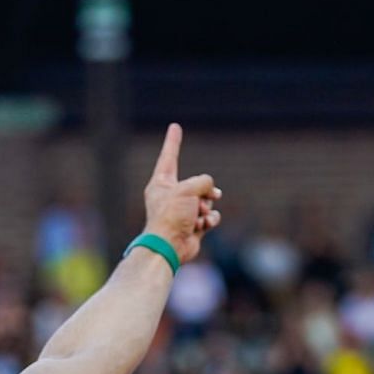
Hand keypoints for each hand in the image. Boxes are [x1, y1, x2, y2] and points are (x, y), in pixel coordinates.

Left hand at [140, 123, 221, 265]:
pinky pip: (210, 216)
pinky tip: (202, 225)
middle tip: (207, 197)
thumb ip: (203, 182)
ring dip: (207, 207)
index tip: (174, 127)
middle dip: (206, 190)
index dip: (173, 141)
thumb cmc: (172, 215)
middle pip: (197, 183)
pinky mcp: (193, 226)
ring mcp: (183, 211)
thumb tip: (212, 193)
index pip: (169, 156)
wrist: (170, 246)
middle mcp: (171, 196)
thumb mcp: (188, 189)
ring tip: (199, 215)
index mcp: (161, 183)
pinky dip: (210, 220)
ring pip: (206, 200)